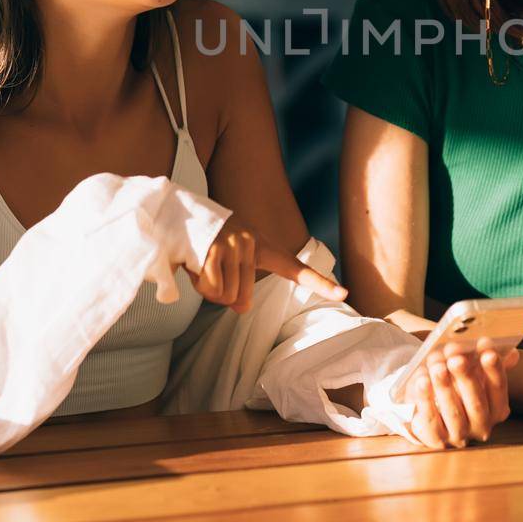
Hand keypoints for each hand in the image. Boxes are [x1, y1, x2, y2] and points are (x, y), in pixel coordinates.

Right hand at [184, 219, 347, 311]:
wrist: (177, 213)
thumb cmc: (204, 243)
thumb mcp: (229, 258)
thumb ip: (239, 284)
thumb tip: (242, 309)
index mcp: (263, 247)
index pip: (297, 269)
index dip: (321, 284)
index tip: (345, 294)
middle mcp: (253, 244)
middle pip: (242, 301)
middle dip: (223, 297)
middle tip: (211, 273)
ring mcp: (235, 245)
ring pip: (225, 297)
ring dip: (208, 289)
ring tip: (201, 264)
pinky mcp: (215, 249)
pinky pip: (211, 290)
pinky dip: (198, 284)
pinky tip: (193, 263)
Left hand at [397, 339, 518, 449]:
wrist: (435, 414)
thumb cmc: (458, 388)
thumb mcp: (475, 374)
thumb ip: (488, 363)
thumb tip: (510, 353)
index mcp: (497, 408)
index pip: (499, 388)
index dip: (493, 368)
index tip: (486, 346)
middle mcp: (482, 425)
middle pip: (476, 403)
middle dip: (466, 378)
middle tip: (456, 358)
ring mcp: (460, 435)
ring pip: (453, 413)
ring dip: (444, 388)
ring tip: (437, 367)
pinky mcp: (437, 439)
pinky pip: (431, 420)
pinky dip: (426, 399)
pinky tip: (422, 380)